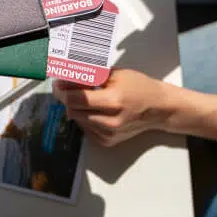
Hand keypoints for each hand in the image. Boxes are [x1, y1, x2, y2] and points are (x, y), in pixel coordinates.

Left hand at [52, 70, 178, 145]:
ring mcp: (108, 134)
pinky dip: (85, 118)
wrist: (159, 109)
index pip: (77, 99)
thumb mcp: (116, 74)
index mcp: (114, 102)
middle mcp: (110, 121)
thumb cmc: (140, 88)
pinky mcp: (107, 141)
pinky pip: (85, 128)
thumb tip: (66, 78)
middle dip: (67, 98)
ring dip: (77, 108)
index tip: (57, 84)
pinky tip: (97, 110)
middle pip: (73, 111)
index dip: (62, 91)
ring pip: (77, 120)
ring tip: (89, 97)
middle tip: (69, 87)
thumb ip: (89, 76)